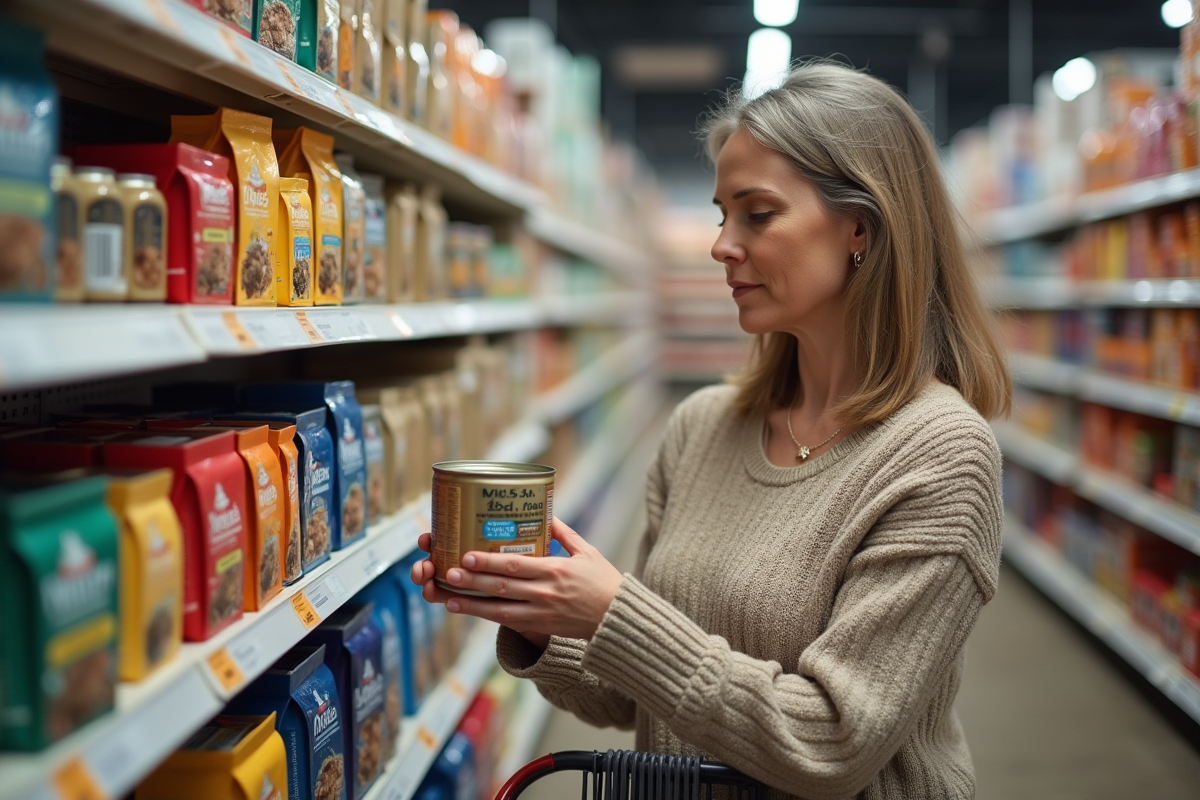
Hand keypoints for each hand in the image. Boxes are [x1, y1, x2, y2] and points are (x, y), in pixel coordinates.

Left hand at [409, 517, 624, 642]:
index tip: (468, 555)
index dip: (490, 561)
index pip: (517, 565)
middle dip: (474, 580)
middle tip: (450, 572)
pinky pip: (509, 622)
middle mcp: (545, 593)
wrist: (617, 619)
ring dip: (473, 604)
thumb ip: (564, 534)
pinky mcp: (540, 627)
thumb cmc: (604, 582)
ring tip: (450, 597)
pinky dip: (487, 617)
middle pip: (503, 587)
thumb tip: (545, 512)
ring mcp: (541, 613)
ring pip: (500, 610)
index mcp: (556, 571)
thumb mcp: (587, 552)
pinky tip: (469, 611)